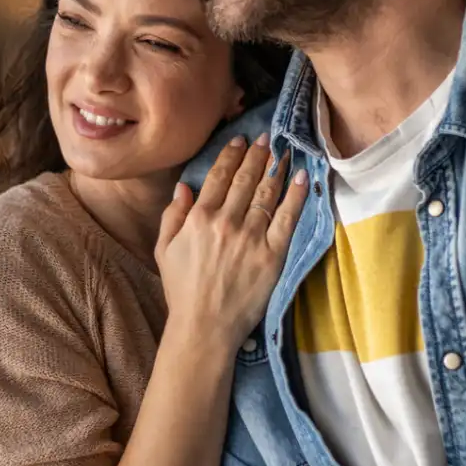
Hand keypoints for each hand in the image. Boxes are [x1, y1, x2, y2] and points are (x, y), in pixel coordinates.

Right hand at [157, 135, 310, 342]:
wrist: (204, 327)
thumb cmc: (182, 290)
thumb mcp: (164, 250)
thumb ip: (172, 216)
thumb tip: (184, 187)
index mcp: (198, 218)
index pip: (219, 176)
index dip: (232, 154)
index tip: (240, 140)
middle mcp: (226, 222)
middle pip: (246, 179)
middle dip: (257, 154)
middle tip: (266, 138)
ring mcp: (251, 237)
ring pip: (267, 193)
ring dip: (276, 168)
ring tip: (284, 150)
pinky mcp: (273, 254)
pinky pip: (288, 219)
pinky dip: (296, 196)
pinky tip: (301, 178)